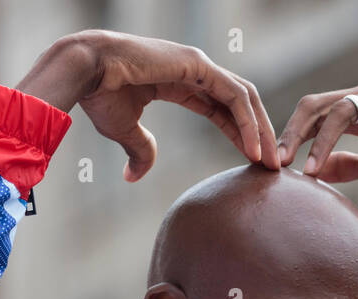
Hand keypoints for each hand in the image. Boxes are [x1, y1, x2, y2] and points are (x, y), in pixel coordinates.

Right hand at [16, 30, 279, 180]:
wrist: (85, 72)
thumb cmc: (100, 95)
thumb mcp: (125, 131)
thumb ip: (140, 149)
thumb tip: (135, 176)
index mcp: (181, 82)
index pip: (223, 109)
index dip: (240, 134)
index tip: (254, 161)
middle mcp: (195, 70)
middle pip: (241, 103)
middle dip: (259, 134)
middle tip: (272, 166)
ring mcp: (199, 65)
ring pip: (245, 98)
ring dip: (260, 131)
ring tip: (269, 162)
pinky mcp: (199, 65)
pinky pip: (235, 96)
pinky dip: (248, 123)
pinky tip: (253, 149)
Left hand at [276, 80, 357, 184]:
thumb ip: (349, 167)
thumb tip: (314, 173)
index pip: (314, 115)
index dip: (293, 137)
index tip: (276, 167)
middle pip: (319, 105)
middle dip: (296, 134)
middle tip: (281, 164)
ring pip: (344, 110)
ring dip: (325, 143)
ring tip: (313, 173)